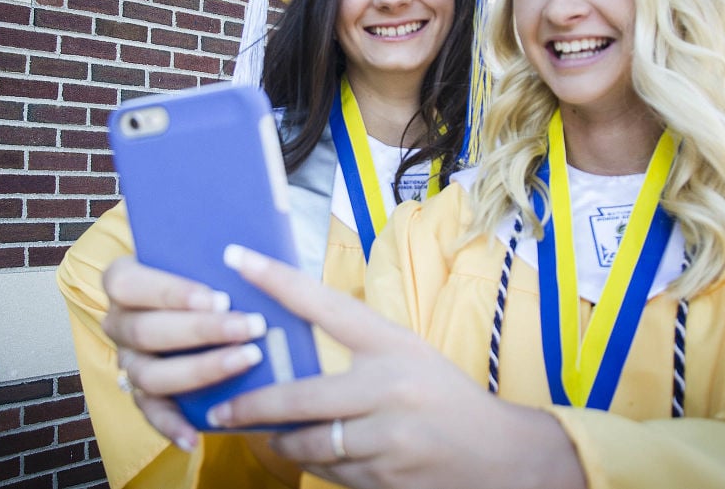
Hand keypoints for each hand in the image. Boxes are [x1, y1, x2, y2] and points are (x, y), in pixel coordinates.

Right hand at [100, 255, 268, 449]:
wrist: (205, 300)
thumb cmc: (206, 270)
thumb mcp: (207, 253)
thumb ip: (221, 253)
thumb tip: (258, 247)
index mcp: (123, 280)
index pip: (129, 284)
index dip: (171, 292)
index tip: (219, 297)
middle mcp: (119, 322)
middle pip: (146, 331)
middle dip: (201, 331)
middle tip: (250, 326)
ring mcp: (129, 360)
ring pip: (150, 374)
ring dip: (200, 370)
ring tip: (247, 360)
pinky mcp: (142, 393)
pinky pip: (151, 413)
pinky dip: (172, 426)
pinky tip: (196, 436)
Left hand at [207, 245, 586, 488]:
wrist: (502, 457)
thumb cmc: (446, 397)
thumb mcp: (409, 354)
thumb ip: (357, 347)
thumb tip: (291, 339)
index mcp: (393, 345)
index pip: (325, 305)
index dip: (278, 280)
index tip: (237, 258)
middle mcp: (388, 388)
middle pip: (299, 397)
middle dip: (253, 406)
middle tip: (223, 408)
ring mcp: (387, 440)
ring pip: (310, 444)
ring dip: (282, 442)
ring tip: (266, 435)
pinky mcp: (386, 480)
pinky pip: (332, 474)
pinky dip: (316, 466)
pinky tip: (313, 457)